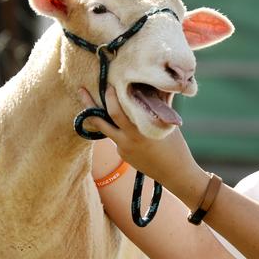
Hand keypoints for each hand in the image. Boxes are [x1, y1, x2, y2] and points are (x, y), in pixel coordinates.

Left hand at [77, 86, 202, 191]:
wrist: (175, 174)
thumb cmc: (175, 146)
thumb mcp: (167, 124)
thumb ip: (160, 105)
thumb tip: (160, 85)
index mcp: (138, 130)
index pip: (117, 111)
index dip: (110, 97)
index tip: (108, 84)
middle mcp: (126, 140)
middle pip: (100, 120)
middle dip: (89, 104)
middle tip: (82, 90)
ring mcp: (123, 149)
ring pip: (106, 129)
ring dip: (95, 117)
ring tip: (86, 104)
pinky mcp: (123, 155)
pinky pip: (117, 138)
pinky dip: (120, 130)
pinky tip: (128, 129)